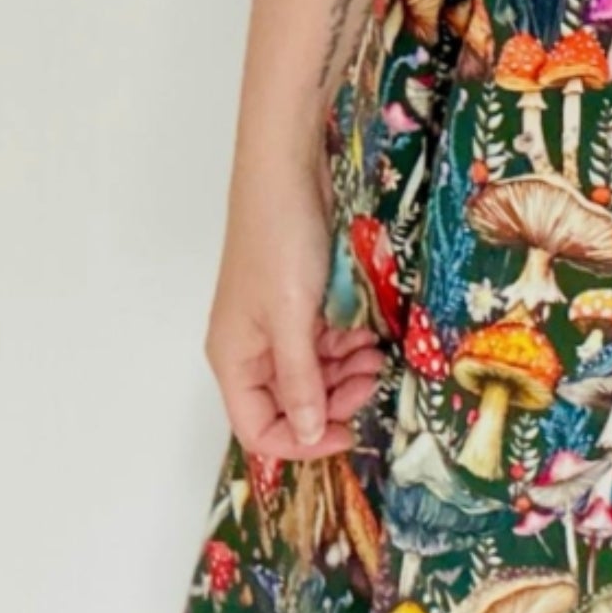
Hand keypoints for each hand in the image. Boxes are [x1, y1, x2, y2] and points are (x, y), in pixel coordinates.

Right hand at [204, 156, 387, 462]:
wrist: (286, 171)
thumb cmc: (279, 241)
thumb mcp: (291, 317)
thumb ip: (300, 380)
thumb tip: (309, 434)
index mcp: (234, 360)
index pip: (260, 429)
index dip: (303, 441)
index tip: (349, 431)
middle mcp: (251, 348)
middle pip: (289, 403)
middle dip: (333, 400)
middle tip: (373, 381)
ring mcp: (275, 322)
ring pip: (311, 372)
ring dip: (345, 372)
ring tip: (376, 355)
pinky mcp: (298, 299)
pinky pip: (321, 341)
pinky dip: (345, 344)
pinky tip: (369, 334)